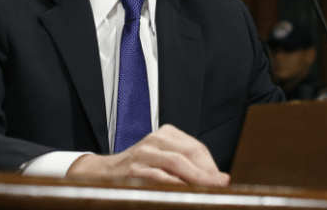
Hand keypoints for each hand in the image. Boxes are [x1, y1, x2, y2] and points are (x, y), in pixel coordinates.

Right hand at [66, 124, 229, 185]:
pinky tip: (184, 192)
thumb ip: (187, 165)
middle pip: (189, 153)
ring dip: (196, 178)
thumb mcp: (163, 159)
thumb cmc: (140, 168)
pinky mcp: (134, 169)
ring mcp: (144, 153)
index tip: (222, 179)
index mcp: (166, 134)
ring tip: (208, 189)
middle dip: (208, 172)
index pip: (196, 147)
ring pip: (177, 163)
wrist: (104, 173)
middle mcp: (155, 140)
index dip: (211, 165)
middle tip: (220, 185)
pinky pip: (159, 176)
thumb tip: (217, 178)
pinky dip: (174, 185)